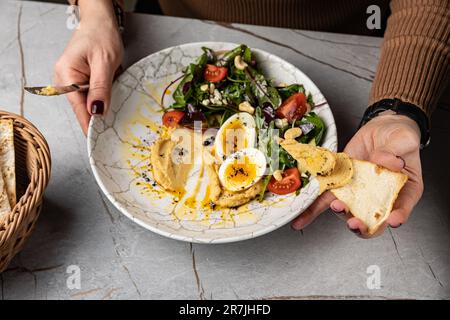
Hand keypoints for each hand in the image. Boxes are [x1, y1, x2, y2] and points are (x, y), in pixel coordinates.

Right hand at [54, 0, 122, 134]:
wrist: (100, 22)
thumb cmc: (101, 35)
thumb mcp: (105, 61)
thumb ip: (101, 87)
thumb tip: (97, 111)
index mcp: (66, 75)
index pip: (78, 107)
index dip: (89, 124)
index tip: (96, 141)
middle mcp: (65, 80)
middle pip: (82, 107)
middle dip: (98, 117)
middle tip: (113, 133)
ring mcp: (72, 81)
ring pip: (88, 103)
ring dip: (101, 107)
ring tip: (114, 114)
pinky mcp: (81, 80)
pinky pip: (92, 96)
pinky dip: (102, 99)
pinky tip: (111, 100)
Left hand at [291, 112, 423, 237]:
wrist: (380, 130)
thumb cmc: (398, 139)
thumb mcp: (403, 141)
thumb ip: (395, 152)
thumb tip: (388, 161)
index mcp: (402, 191)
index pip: (402, 208)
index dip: (398, 217)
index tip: (393, 220)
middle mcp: (379, 197)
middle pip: (371, 220)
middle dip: (362, 226)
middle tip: (355, 222)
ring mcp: (357, 193)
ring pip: (347, 211)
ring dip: (340, 214)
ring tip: (337, 206)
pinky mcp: (339, 185)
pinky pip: (324, 200)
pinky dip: (311, 211)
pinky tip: (300, 221)